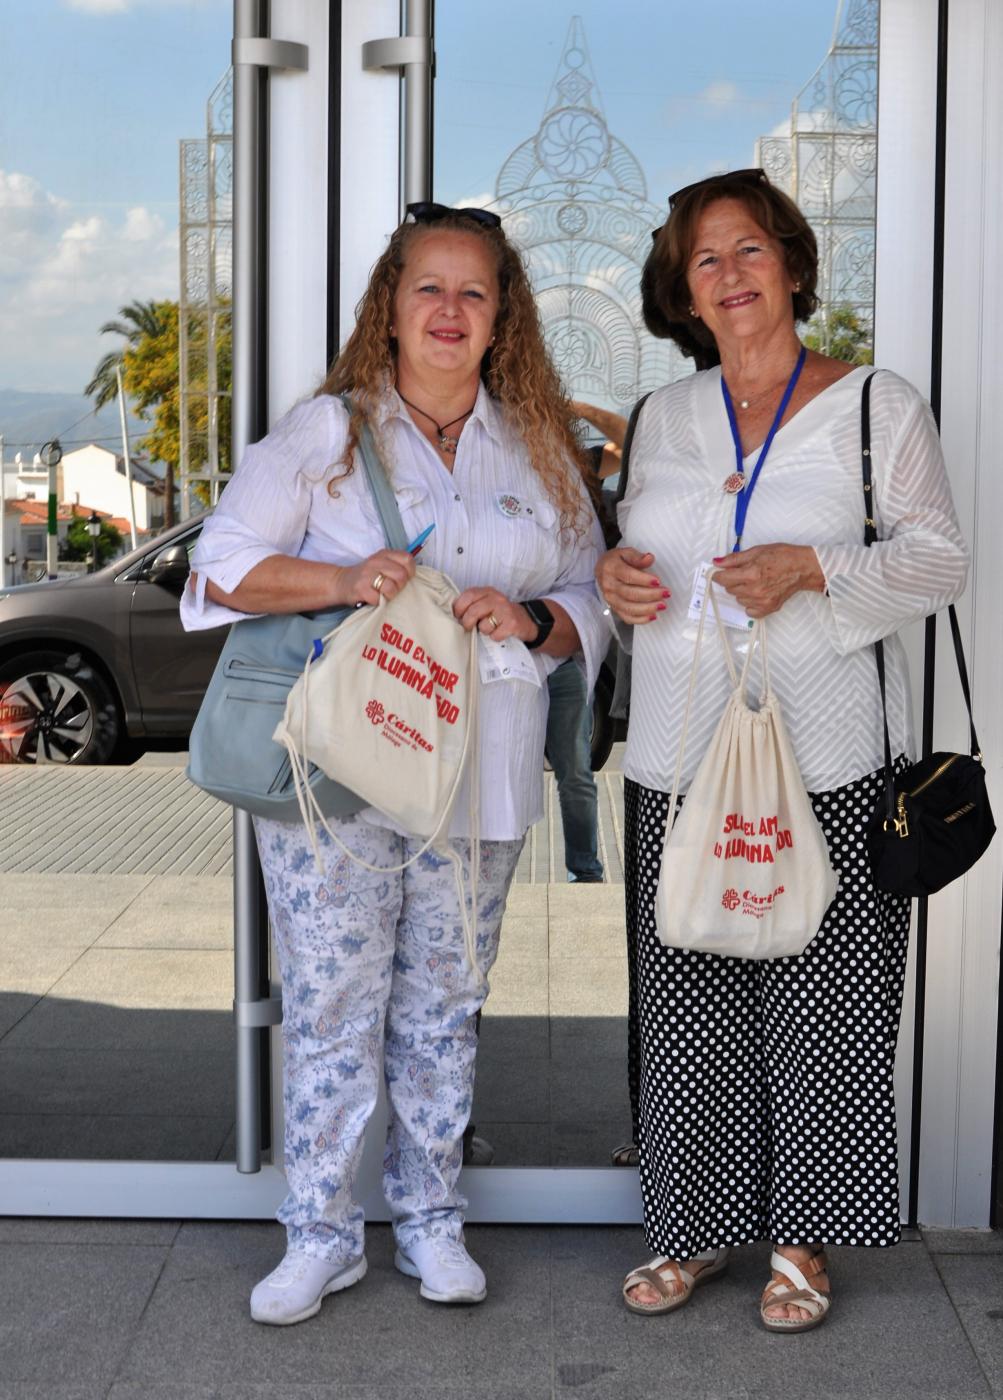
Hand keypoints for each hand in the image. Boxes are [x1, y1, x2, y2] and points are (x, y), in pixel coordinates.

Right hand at [338, 549, 415, 606]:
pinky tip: (373, 598)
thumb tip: (414, 577)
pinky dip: (379, 602)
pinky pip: (379, 599)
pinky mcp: (361, 589)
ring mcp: (367, 575)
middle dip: (400, 586)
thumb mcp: (381, 564)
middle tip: (392, 588)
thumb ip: (397, 566)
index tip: (405, 578)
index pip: (407, 559)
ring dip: (390, 595)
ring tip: (383, 594)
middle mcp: (376, 562)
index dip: (410, 571)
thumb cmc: (366, 576)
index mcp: (384, 554)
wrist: (340, 582)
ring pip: (392, 588)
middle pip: (401, 575)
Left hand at [452, 587, 535, 642]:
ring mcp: (505, 610)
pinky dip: (494, 637)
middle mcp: (497, 598)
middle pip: (473, 611)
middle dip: (467, 622)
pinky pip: (494, 635)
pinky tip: (499, 632)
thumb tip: (452, 614)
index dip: (458, 608)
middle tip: (468, 626)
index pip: (467, 596)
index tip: (457, 616)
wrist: (524, 620)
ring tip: (490, 628)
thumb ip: (472, 604)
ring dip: (483, 631)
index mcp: (487, 591)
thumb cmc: (499, 613)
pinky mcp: (512, 624)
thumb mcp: (486, 603)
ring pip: (483, 626)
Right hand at [595, 547, 668, 625]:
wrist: (603, 570)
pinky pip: (627, 617)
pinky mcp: (614, 608)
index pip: (627, 576)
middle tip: (665, 593)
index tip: (658, 582)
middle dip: (650, 595)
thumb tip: (649, 558)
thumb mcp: (625, 552)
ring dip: (647, 608)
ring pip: (628, 608)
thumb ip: (637, 556)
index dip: (644, 580)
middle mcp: (609, 585)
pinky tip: (653, 616)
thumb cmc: (617, 561)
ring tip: (662, 605)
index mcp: (611, 568)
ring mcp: (610, 599)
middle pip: (629, 593)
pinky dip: (640, 619)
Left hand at [710, 544, 824, 618]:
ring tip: (755, 582)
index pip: (723, 579)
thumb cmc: (783, 557)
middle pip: (729, 589)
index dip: (719, 575)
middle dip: (733, 581)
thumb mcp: (756, 551)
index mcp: (751, 574)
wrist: (803, 568)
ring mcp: (762, 601)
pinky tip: (758, 593)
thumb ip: (734, 559)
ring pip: (739, 599)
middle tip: (745, 573)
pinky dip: (750, 603)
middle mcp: (755, 590)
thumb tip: (717, 562)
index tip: (720, 572)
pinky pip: (749, 611)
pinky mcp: (768, 609)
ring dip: (742, 591)